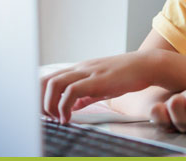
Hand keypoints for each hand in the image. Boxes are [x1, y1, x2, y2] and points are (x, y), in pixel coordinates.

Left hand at [41, 51, 155, 122]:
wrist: (146, 66)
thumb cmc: (127, 76)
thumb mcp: (102, 86)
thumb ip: (85, 96)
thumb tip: (72, 107)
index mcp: (79, 70)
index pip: (48, 79)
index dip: (40, 97)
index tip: (44, 113)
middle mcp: (80, 69)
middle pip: (44, 80)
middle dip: (39, 102)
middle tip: (46, 118)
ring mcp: (87, 72)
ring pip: (54, 84)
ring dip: (50, 105)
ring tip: (58, 119)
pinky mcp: (97, 79)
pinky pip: (72, 91)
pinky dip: (65, 106)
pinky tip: (70, 118)